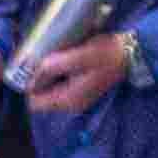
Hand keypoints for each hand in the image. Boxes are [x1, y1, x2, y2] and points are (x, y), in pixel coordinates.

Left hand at [15, 29, 134, 116]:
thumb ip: (52, 67)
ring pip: (49, 89)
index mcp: (67, 100)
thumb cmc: (104, 54)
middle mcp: (70, 103)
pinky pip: (59, 84)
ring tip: (52, 54)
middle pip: (41, 95)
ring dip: (46, 73)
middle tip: (40, 56)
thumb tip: (31, 76)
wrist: (129, 53)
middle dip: (37, 77)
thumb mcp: (76, 57)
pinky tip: (62, 57)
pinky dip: (57, 72)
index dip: (29, 84)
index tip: (31, 65)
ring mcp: (76, 97)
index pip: (34, 102)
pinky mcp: (80, 89)